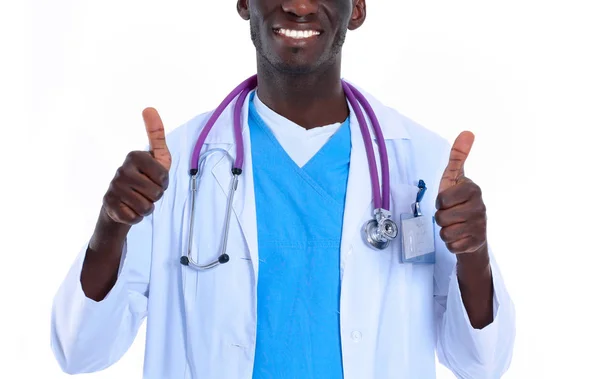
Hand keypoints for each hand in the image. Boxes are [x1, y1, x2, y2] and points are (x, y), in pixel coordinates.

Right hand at [102, 107, 171, 224]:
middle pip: (156, 193)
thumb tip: (149, 107)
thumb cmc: (145, 177)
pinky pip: (135, 217)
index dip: (164, 182)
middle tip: (146, 191)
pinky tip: (129, 209)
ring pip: (146, 206)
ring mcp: (114, 187)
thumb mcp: (158, 157)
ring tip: (139, 199)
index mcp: (135, 156)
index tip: (155, 178)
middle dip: (156, 196)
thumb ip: (156, 134)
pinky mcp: (109, 205)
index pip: (163, 177)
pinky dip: (137, 217)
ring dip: (147, 207)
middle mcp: (121, 169)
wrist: (122, 202)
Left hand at [434, 131, 486, 254]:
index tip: (449, 201)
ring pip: (445, 232)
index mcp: (474, 190)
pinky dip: (451, 243)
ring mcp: (480, 226)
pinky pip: (451, 245)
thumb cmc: (459, 202)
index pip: (442, 199)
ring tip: (455, 226)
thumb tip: (467, 132)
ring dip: (445, 231)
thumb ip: (457, 157)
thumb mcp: (454, 179)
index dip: (440, 202)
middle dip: (441, 218)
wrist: (472, 232)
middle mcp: (480, 207)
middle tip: (451, 215)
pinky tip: (460, 238)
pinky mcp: (476, 243)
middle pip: (441, 217)